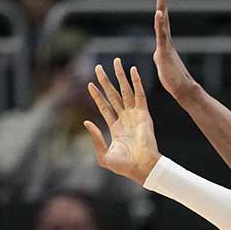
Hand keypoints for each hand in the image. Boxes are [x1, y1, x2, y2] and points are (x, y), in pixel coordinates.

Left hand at [83, 58, 160, 184]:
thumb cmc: (125, 166)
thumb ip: (95, 138)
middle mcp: (125, 119)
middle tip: (98, 67)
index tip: (90, 84)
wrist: (142, 168)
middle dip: (106, 81)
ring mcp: (135, 115)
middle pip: (113, 95)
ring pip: (125, 91)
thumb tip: (86, 121)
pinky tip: (132, 70)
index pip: (105, 107)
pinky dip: (136, 82)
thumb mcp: (104, 155)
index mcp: (116, 128)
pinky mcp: (144, 114)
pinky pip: (139, 94)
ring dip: (120, 76)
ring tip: (115, 61)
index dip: (97, 96)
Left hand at [153, 0, 199, 102]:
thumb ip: (160, 56)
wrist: (183, 89)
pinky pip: (162, 35)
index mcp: (165, 46)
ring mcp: (166, 47)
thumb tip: (158, 54)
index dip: (161, 13)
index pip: (162, 26)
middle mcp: (166, 43)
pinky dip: (160, 24)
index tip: (161, 0)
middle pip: (163, 20)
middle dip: (162, 5)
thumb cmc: (174, 81)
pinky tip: (159, 13)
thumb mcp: (163, 65)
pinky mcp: (165, 52)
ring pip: (162, 25)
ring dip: (161, 9)